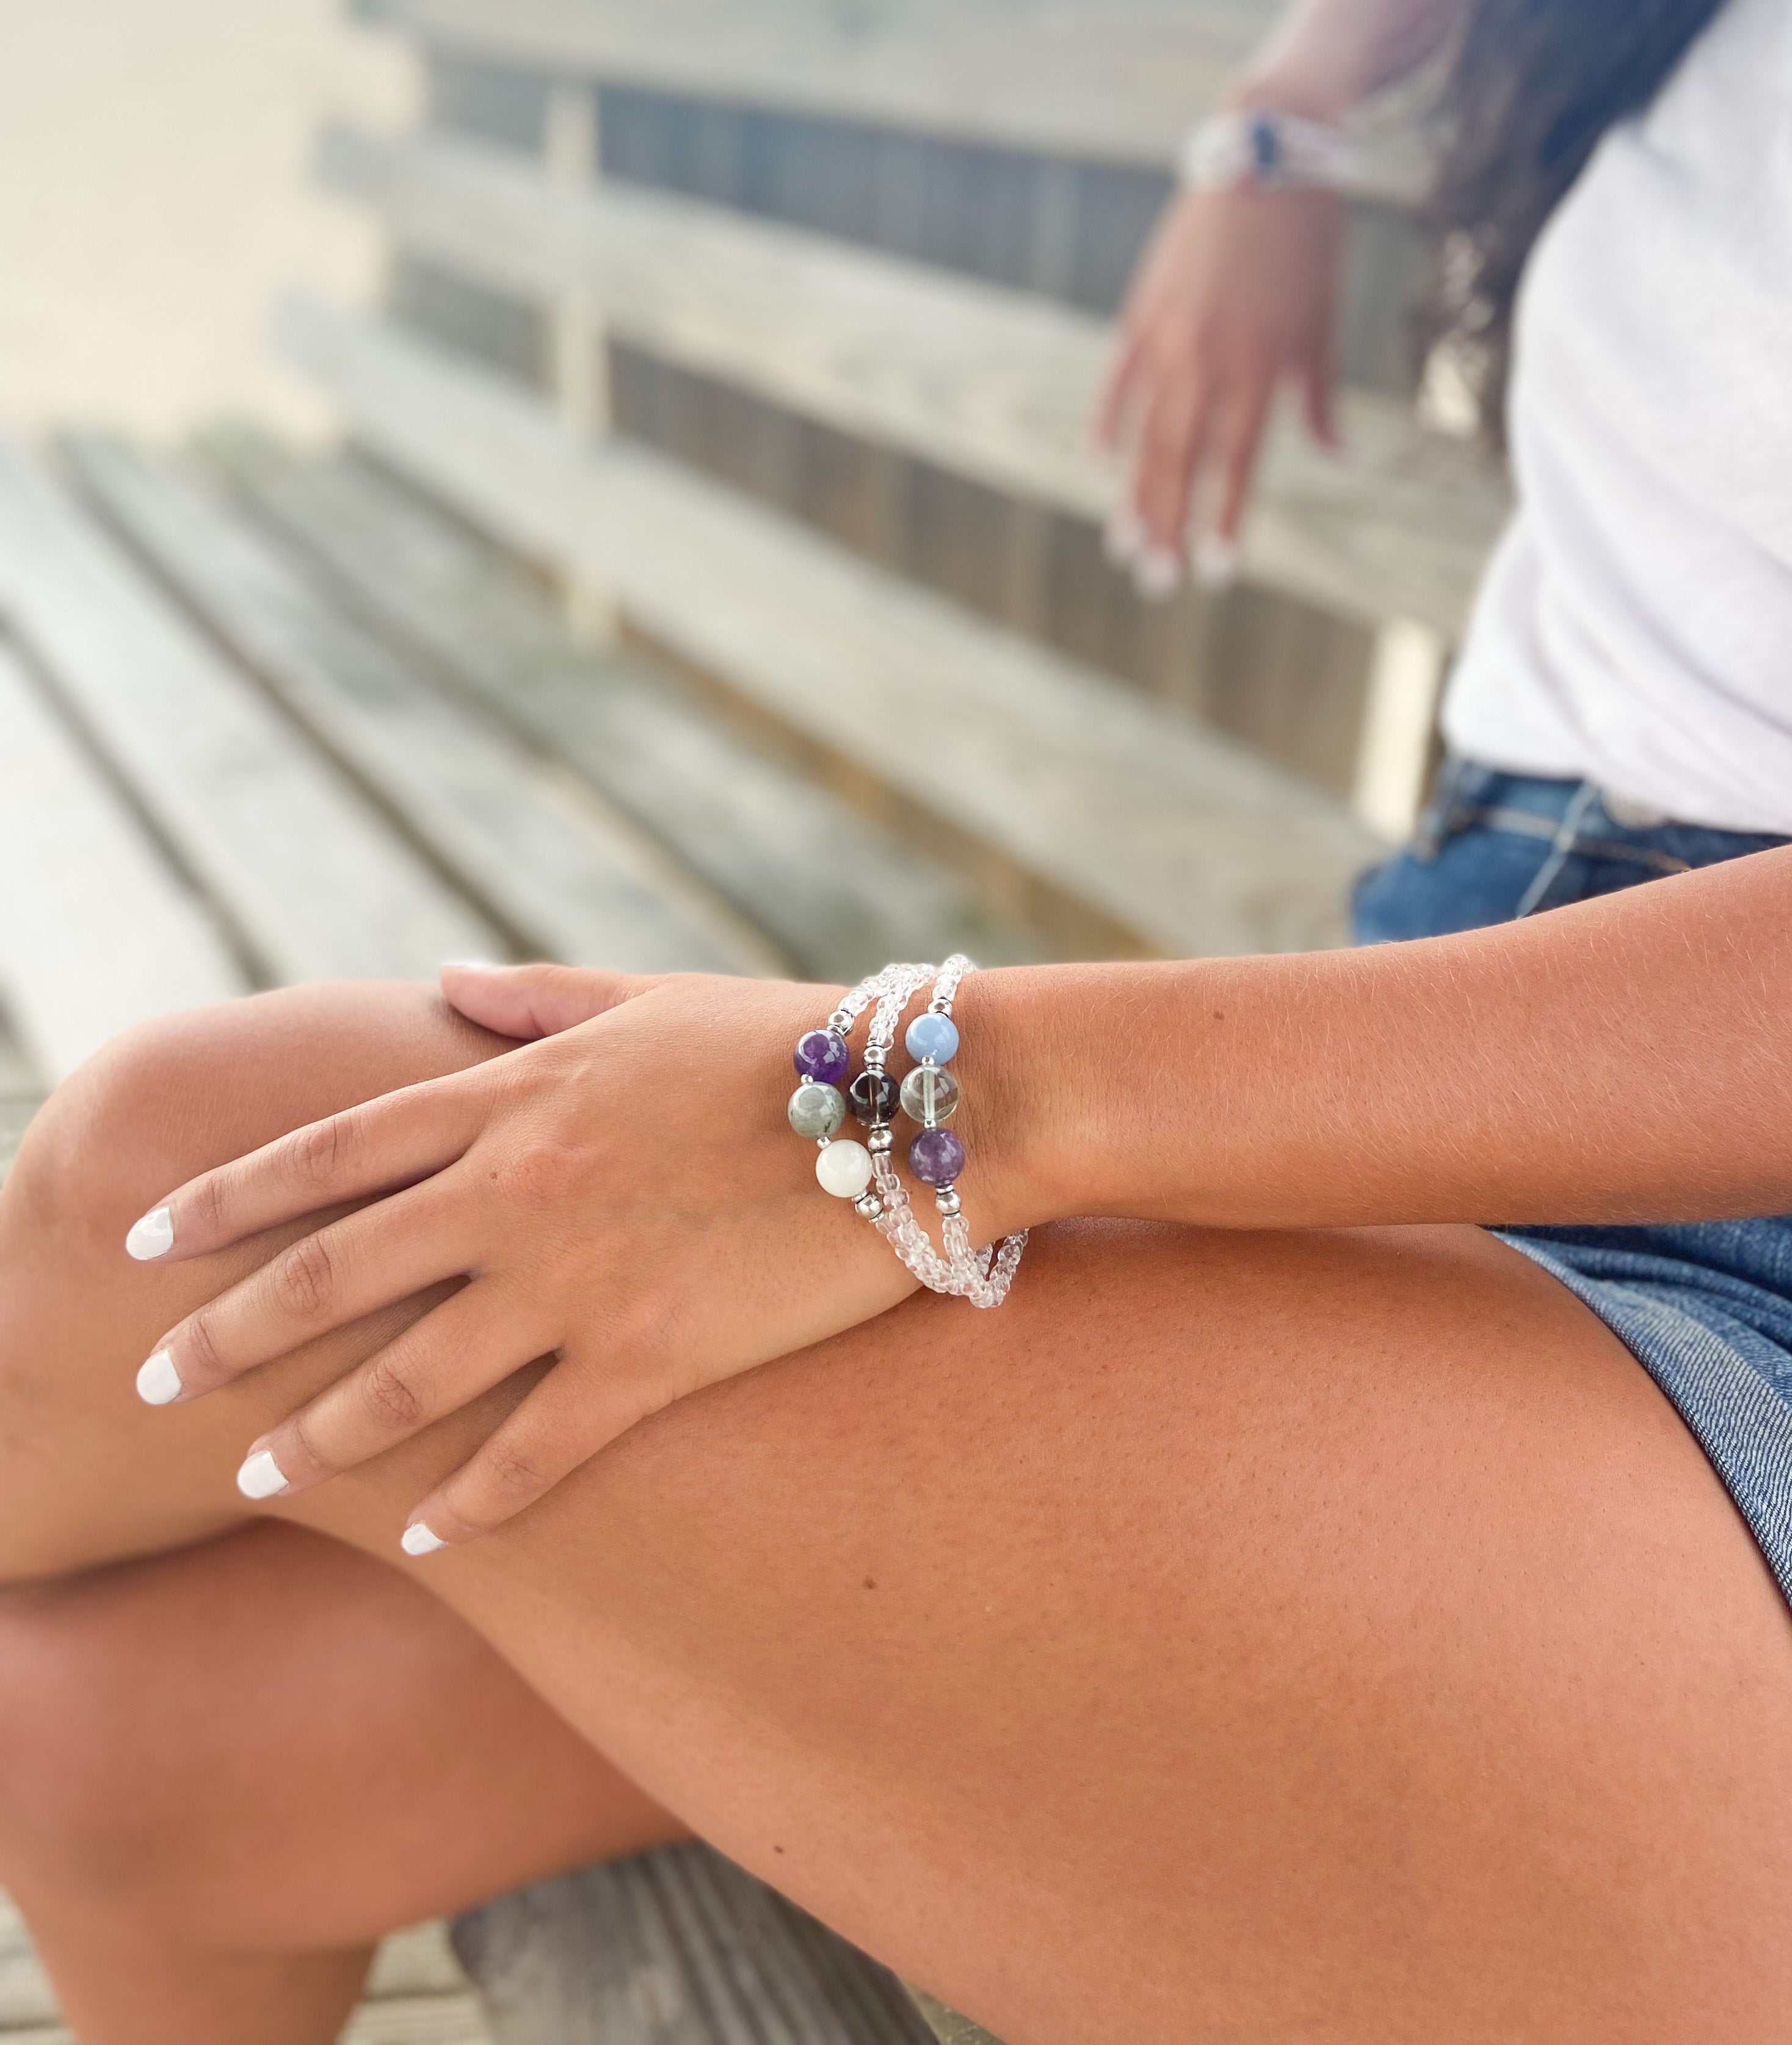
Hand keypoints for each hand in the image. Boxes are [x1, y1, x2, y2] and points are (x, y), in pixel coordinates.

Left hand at [126, 965, 959, 1550]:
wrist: (922, 1105)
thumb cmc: (789, 1039)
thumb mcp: (648, 999)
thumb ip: (533, 997)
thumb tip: (438, 979)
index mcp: (514, 1093)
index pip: (328, 1152)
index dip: (226, 1199)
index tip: (148, 1237)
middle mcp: (520, 1187)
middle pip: (332, 1272)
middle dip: (228, 1333)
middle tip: (157, 1378)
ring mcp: (579, 1279)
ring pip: (409, 1376)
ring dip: (320, 1430)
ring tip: (257, 1472)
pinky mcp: (652, 1358)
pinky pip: (533, 1449)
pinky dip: (469, 1498)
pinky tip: (422, 1533)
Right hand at [1094, 177, 1341, 593]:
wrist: (1267, 152)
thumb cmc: (1311, 239)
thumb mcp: (1324, 319)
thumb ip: (1317, 394)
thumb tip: (1333, 452)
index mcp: (1260, 368)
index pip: (1236, 466)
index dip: (1225, 523)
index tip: (1217, 573)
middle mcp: (1208, 361)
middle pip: (1180, 463)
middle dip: (1169, 527)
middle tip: (1157, 581)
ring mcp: (1167, 337)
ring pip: (1142, 435)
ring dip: (1132, 495)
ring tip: (1124, 544)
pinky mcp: (1141, 310)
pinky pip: (1116, 381)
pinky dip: (1105, 424)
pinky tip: (1098, 463)